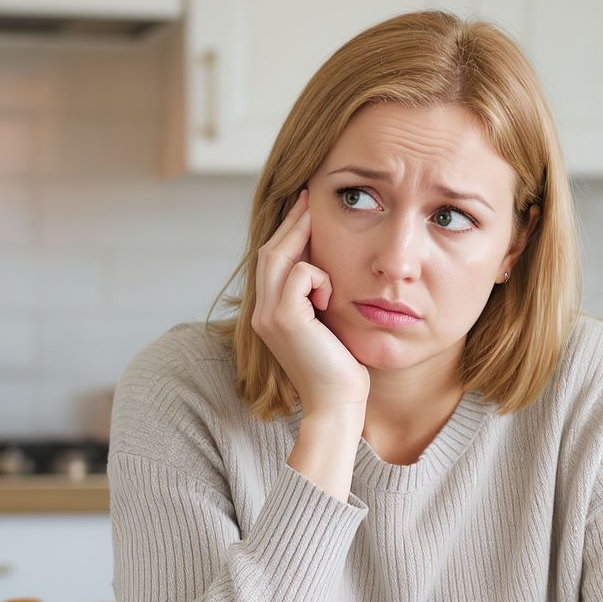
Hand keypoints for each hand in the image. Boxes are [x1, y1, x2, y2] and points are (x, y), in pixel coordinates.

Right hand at [253, 188, 369, 415]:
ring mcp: (269, 315)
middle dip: (291, 222)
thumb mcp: (327, 325)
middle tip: (309, 198)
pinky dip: (319, 276)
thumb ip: (319, 298)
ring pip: (278, 256)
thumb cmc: (340, 369)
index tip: (305, 209)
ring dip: (302, 237)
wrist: (337, 404)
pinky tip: (331, 298)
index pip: (272, 262)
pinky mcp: (285, 318)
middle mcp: (262, 313)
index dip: (287, 233)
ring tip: (317, 220)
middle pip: (269, 252)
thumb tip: (329, 267)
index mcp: (269, 314)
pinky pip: (300, 274)